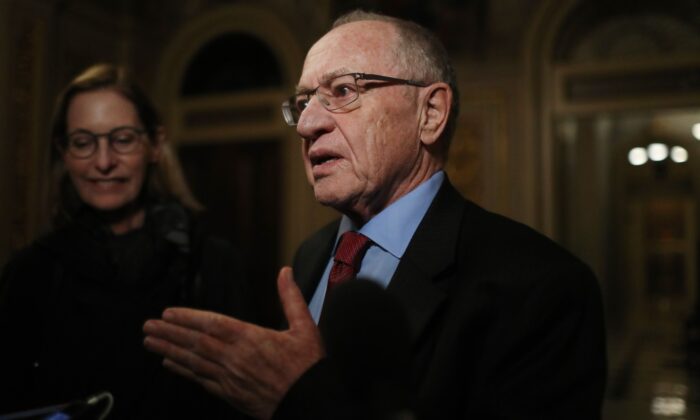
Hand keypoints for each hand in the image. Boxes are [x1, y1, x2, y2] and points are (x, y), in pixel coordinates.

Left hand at [143, 267, 324, 418]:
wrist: (310, 403)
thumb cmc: (308, 367)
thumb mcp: (305, 327)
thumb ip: (291, 298)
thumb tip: (285, 272)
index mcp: (252, 339)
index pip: (212, 325)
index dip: (188, 318)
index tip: (168, 313)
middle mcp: (236, 358)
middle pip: (196, 343)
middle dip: (170, 333)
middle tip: (148, 326)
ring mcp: (231, 378)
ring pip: (194, 362)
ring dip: (169, 350)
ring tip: (150, 342)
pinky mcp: (231, 394)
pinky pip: (201, 380)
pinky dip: (183, 371)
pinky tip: (170, 364)